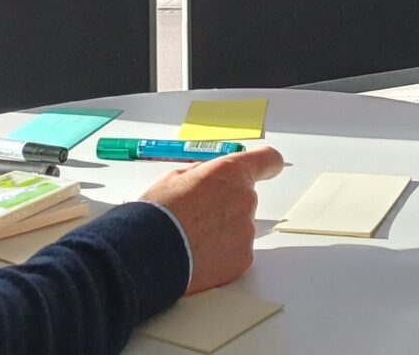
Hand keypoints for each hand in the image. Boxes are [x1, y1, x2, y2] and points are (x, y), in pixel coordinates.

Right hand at [138, 146, 285, 293]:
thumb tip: (208, 178)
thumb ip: (202, 174)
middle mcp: (245, 199)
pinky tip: (199, 256)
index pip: (267, 160)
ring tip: (192, 239)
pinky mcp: (243, 258)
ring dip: (222, 231)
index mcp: (231, 173)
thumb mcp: (175, 178)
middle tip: (197, 217)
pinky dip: (221, 254)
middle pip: (244, 198)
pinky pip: (236, 251)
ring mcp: (246, 231)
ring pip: (239, 227)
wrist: (149, 254)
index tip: (269, 167)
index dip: (267, 164)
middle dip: (225, 205)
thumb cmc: (159, 214)